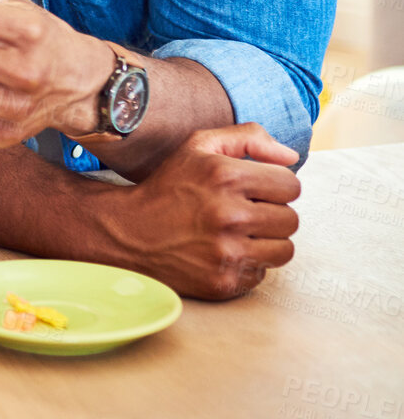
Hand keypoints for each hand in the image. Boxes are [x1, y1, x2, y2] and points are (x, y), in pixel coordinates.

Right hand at [105, 124, 300, 298]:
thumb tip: (291, 157)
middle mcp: (229, 215)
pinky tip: (222, 252)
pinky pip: (262, 273)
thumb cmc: (168, 187)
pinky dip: (247, 263)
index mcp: (227, 176)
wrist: (128, 231)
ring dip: (265, 241)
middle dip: (270, 214)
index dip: (272, 186)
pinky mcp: (224, 281)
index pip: (291, 185)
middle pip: (291, 219)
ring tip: (237, 233)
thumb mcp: (198, 147)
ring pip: (284, 249)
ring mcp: (227, 252)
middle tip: (242, 212)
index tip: (252, 190)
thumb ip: (247, 137)